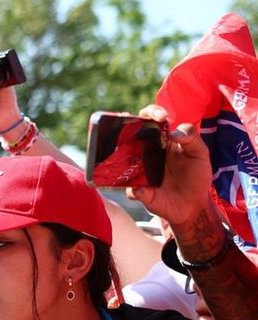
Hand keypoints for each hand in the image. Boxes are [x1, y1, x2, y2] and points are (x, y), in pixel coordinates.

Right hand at [126, 105, 212, 228]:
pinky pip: (129, 188)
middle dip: (123, 126)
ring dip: (117, 155)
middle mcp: (146, 152)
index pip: (151, 120)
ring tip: (120, 154)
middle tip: (126, 124)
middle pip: (129, 135)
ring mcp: (138, 170)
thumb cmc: (196, 176)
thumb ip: (192, 138)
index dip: (151, 113)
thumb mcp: (201, 154)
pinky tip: (142, 189)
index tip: (159, 118)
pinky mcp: (137, 189)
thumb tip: (172, 133)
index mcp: (162, 140)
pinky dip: (134, 189)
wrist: (193, 206)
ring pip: (120, 159)